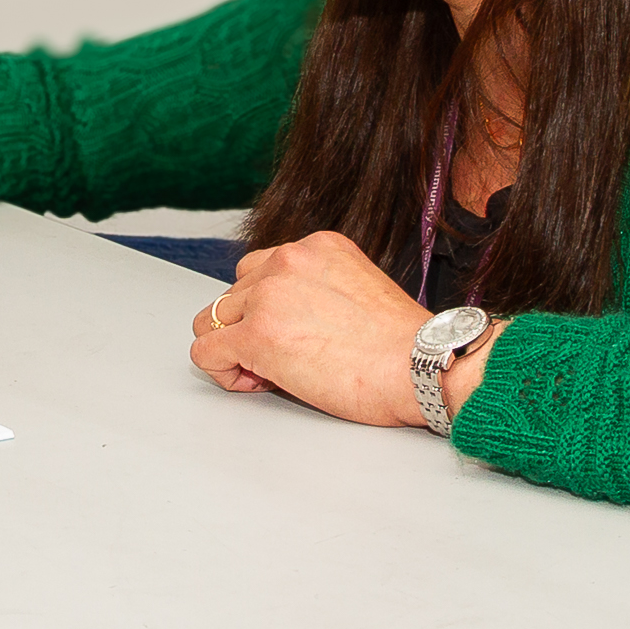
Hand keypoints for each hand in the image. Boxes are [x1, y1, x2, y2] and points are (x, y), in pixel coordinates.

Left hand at [187, 230, 483, 428]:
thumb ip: (316, 291)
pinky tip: (254, 382)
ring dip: (234, 347)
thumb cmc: (405, 346)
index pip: (262, 270)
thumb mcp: (358, 290)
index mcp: (316, 246)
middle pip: (235, 293)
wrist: (424, 366)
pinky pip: (205, 350)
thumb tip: (285, 322)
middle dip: (250, 327)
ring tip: (269, 373)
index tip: (293, 335)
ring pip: (212, 319)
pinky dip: (221, 370)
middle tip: (282, 360)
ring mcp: (268, 295)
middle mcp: (287, 260)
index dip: (269, 309)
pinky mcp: (256, 335)